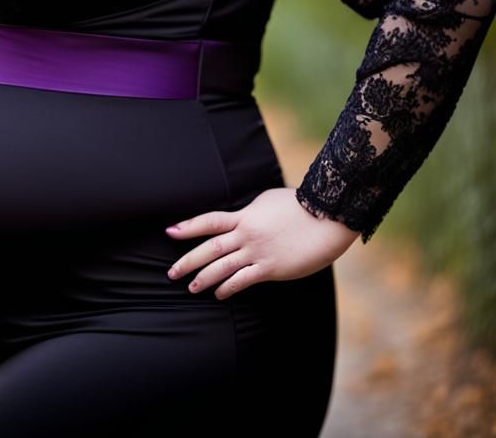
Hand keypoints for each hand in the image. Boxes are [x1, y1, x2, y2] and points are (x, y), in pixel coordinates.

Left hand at [164, 187, 359, 299]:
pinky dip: (228, 288)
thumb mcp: (266, 202)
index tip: (170, 232)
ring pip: (222, 267)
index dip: (188, 226)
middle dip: (188, 261)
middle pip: (210, 248)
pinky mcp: (271, 268)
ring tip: (192, 288)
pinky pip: (244, 280)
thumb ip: (249, 212)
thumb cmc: (298, 206)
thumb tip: (239, 218)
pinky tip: (220, 294)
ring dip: (204, 279)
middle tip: (171, 272)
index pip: (209, 221)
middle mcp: (246, 234)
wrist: (326, 217)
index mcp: (244, 216)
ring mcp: (258, 252)